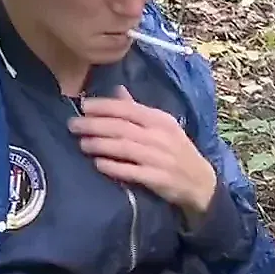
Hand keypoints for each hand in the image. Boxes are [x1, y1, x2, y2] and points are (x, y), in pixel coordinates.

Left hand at [70, 86, 219, 217]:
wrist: (200, 183)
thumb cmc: (176, 151)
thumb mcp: (163, 127)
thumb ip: (138, 110)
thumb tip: (117, 90)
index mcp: (160, 120)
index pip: (128, 109)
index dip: (105, 106)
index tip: (84, 106)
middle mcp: (160, 136)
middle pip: (122, 127)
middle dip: (95, 125)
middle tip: (73, 125)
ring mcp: (159, 158)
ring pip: (124, 148)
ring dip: (100, 144)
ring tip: (82, 143)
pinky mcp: (158, 179)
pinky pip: (132, 171)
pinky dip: (114, 167)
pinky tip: (99, 164)